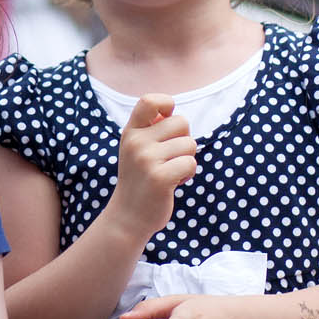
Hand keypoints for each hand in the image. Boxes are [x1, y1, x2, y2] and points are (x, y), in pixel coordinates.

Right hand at [108, 94, 196, 244]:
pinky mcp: (160, 178)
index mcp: (131, 131)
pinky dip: (188, 173)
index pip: (150, 101)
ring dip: (187, 159)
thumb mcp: (136, 148)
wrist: (128, 217)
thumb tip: (171, 112)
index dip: (166, 105)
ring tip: (171, 171)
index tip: (166, 121)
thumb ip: (151, 129)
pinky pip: (190, 163)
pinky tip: (176, 182)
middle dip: (184, 139)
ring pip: (189, 144)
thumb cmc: (140, 179)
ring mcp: (147, 160)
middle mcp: (136, 142)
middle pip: (181, 122)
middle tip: (171, 157)